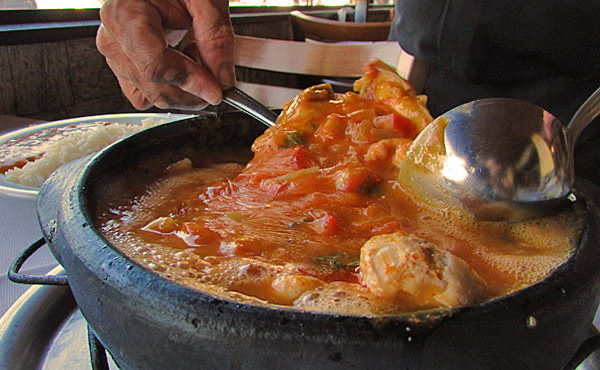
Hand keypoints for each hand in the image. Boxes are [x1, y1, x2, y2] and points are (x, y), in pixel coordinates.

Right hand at [96, 0, 235, 109]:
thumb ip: (217, 37)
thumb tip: (223, 80)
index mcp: (126, 12)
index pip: (155, 65)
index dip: (190, 82)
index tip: (217, 90)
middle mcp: (113, 36)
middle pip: (154, 87)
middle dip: (192, 91)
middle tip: (216, 75)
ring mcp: (116, 52)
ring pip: (150, 95)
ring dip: (182, 89)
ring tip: (194, 55)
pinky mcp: (123, 63)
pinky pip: (144, 93)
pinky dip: (169, 88)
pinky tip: (182, 64)